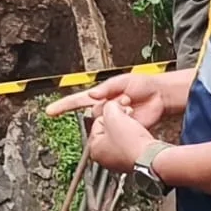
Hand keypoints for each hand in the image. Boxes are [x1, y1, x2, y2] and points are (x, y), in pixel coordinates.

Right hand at [45, 73, 165, 128]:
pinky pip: (117, 130)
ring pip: (105, 122)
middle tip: (127, 99)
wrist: (160, 97)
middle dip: (109, 107)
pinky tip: (134, 115)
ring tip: (132, 106)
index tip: (50, 112)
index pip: (77, 101)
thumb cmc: (143, 84)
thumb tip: (92, 94)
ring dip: (118, 114)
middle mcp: (104, 108)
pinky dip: (125, 123)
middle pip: (94, 112)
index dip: (63, 106)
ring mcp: (113, 120)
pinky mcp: (123, 129)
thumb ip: (107, 87)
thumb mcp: (124, 80)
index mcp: (100, 95)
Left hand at [86, 101, 155, 174]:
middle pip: (109, 129)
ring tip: (134, 128)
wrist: (151, 157)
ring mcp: (118, 161)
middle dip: (119, 121)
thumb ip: (109, 106)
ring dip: (128, 128)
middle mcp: (104, 158)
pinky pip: (131, 144)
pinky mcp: (132, 161)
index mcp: (95, 149)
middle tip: (127, 119)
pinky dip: (135, 138)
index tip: (118, 112)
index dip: (110, 113)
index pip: (98, 121)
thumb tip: (112, 106)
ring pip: (121, 136)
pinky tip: (139, 137)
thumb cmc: (131, 144)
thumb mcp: (113, 115)